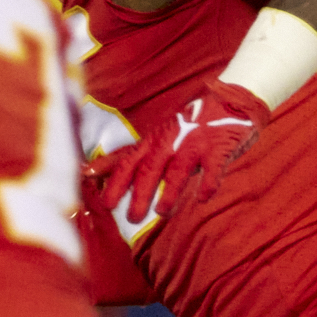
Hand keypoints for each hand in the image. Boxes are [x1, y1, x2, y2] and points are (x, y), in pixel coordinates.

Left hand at [90, 78, 272, 249]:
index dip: (115, 183)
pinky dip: (208, 183)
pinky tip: (203, 198)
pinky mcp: (218, 147)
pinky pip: (213, 167)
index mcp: (152, 141)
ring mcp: (194, 143)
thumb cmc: (185, 126)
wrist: (228, 100)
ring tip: (162, 212)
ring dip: (169, 192)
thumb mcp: (154, 138)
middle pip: (150, 168)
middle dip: (139, 194)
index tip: (105, 204)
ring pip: (178, 169)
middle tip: (132, 217)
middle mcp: (170, 141)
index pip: (127, 162)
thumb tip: (87, 172)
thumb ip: (126, 156)